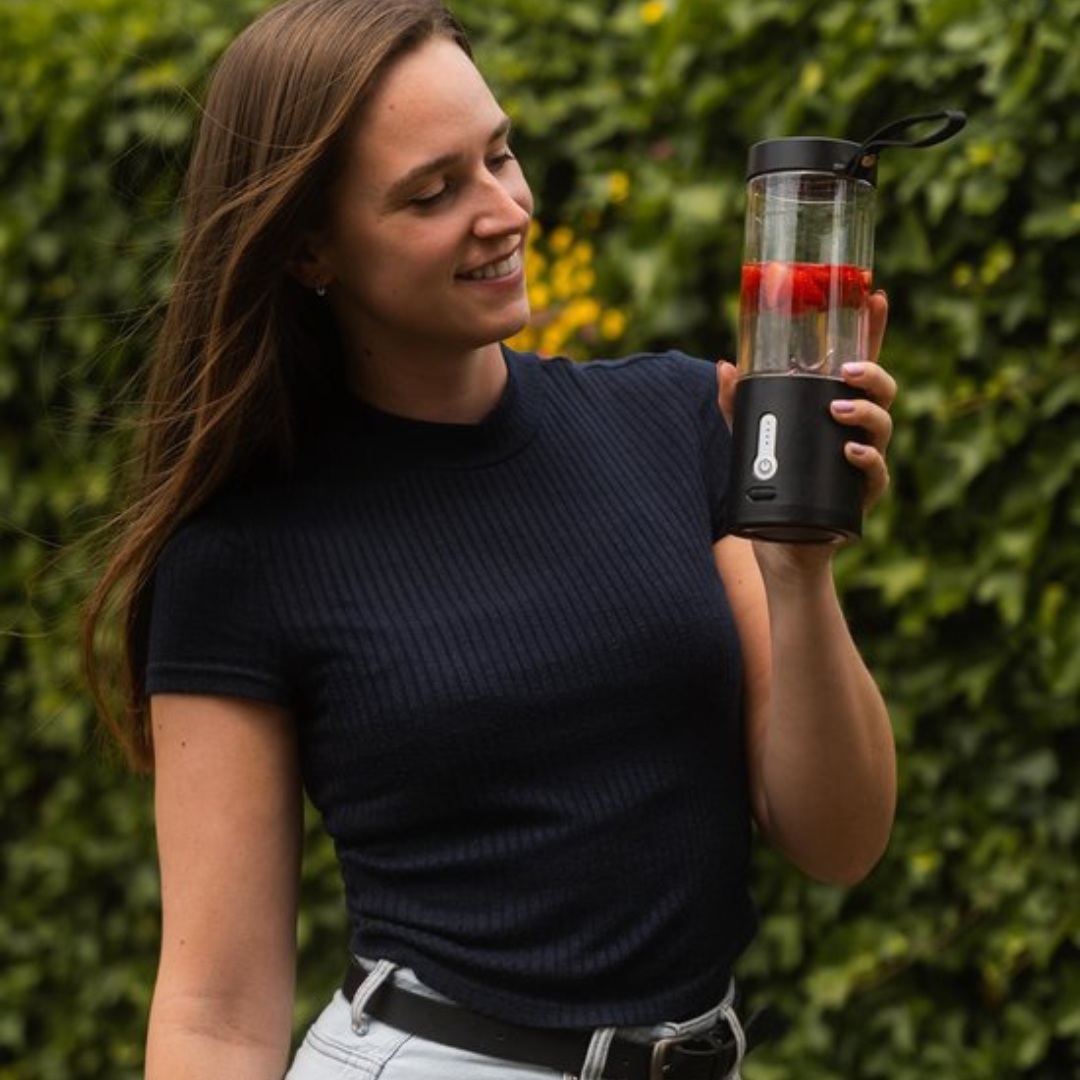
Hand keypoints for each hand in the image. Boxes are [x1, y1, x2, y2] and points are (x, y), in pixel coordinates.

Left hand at [718, 290, 895, 512]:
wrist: (781, 543)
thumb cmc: (773, 481)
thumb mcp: (750, 438)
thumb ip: (738, 403)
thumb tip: (724, 366)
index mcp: (837, 406)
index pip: (861, 362)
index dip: (872, 329)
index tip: (876, 296)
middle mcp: (857, 429)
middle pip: (882, 390)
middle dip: (871, 373)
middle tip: (847, 370)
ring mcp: (864, 460)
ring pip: (883, 426)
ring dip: (865, 412)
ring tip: (838, 408)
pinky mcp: (862, 494)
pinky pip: (876, 474)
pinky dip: (866, 460)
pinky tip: (849, 451)